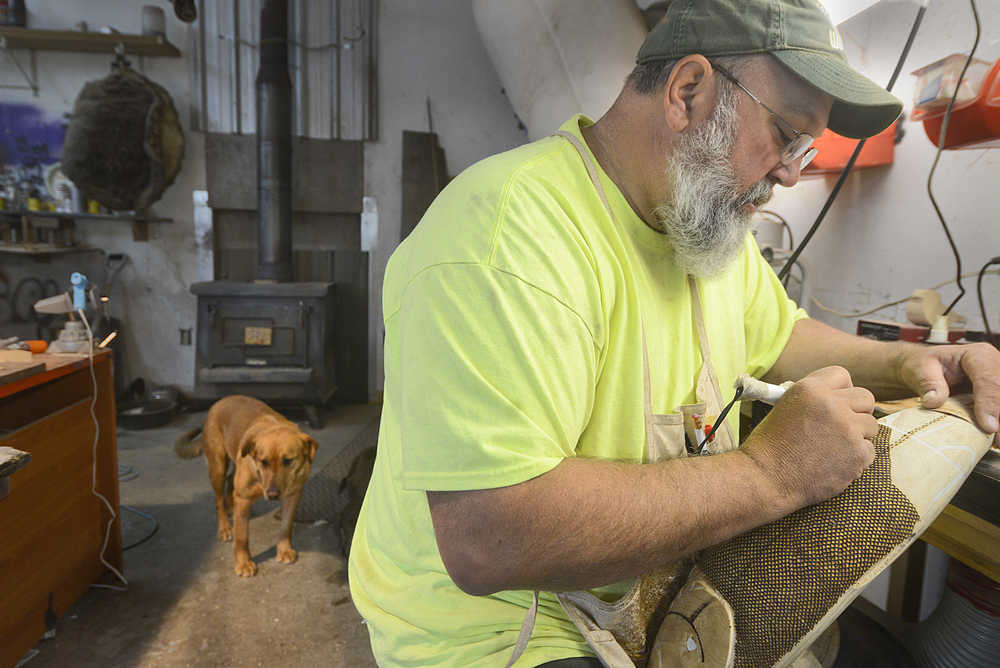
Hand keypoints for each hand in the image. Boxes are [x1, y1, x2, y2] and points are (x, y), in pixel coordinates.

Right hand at [743, 366, 878, 507]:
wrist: (766, 478)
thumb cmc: (770, 446)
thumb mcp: (785, 407)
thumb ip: (814, 398)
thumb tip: (838, 398)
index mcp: (810, 389)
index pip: (842, 375)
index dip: (840, 389)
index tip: (837, 402)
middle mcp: (832, 404)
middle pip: (865, 398)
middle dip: (857, 411)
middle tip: (844, 425)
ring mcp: (847, 429)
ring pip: (870, 425)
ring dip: (857, 436)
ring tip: (834, 448)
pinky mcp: (858, 454)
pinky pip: (869, 450)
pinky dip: (856, 458)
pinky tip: (835, 463)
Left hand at [897, 342, 999, 444]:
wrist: (927, 370)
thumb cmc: (924, 367)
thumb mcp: (919, 369)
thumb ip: (927, 382)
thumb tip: (933, 401)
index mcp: (978, 355)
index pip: (989, 379)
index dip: (991, 403)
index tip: (989, 427)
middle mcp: (996, 366)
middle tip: (998, 442)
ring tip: (998, 443)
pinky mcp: (998, 396)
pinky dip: (999, 424)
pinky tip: (997, 440)